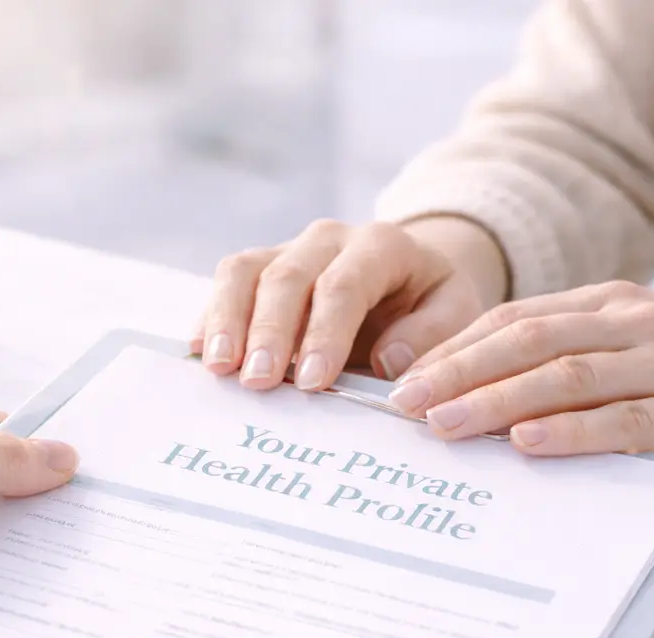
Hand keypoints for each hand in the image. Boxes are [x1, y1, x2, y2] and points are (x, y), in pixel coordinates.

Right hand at [191, 216, 508, 389]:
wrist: (406, 275)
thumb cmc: (429, 304)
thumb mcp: (454, 313)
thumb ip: (430, 334)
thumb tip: (389, 361)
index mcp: (381, 245)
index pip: (344, 286)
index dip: (324, 333)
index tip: (312, 382)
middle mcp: (328, 239)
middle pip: (287, 278)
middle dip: (270, 333)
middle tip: (258, 382)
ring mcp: (287, 249)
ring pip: (245, 272)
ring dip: (227, 321)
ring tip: (218, 368)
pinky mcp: (258, 268)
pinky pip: (226, 283)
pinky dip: (211, 317)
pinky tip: (199, 352)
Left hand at [387, 281, 653, 464]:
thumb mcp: (644, 342)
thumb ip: (577, 357)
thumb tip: (491, 402)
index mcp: (610, 305)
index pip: (513, 319)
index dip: (451, 348)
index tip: (399, 379)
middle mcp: (631, 325)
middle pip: (525, 342)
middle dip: (455, 372)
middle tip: (399, 405)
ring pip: (564, 376)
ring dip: (496, 401)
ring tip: (442, 426)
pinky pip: (625, 420)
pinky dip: (572, 432)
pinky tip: (528, 446)